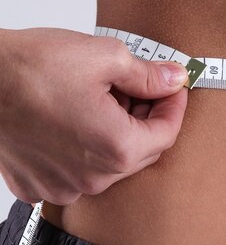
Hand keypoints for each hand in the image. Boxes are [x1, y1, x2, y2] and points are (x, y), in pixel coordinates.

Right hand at [0, 27, 188, 205]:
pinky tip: (71, 122)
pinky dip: (82, 150)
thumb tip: (174, 79)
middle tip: (139, 89)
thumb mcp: (104, 57)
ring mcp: (65, 187)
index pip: (167, 134)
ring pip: (109, 164)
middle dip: (145, 119)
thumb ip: (148, 75)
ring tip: (100, 100)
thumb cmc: (32, 68)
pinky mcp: (39, 186)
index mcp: (116, 149)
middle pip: (139, 152)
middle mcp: (94, 179)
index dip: (174, 107)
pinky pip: (75, 172)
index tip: (173, 88)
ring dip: (114, 135)